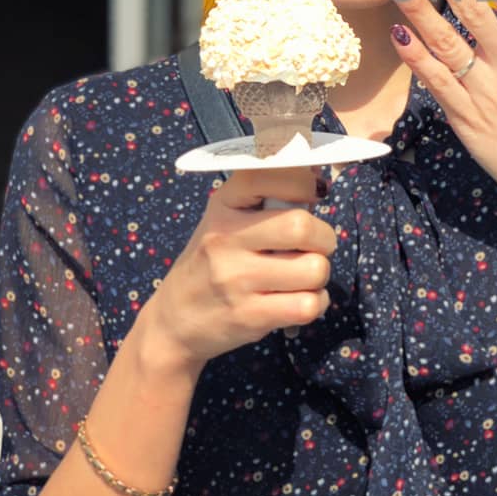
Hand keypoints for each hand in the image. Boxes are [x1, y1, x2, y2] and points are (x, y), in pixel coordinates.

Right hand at [140, 165, 337, 373]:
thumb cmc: (211, 263)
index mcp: (223, 206)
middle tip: (314, 245)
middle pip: (301, 226)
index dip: (304, 182)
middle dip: (323, 237)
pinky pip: (308, 305)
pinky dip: (315, 303)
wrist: (173, 321)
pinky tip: (298, 299)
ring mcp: (235, 280)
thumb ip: (268, 197)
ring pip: (314, 269)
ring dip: (319, 274)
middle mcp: (225, 239)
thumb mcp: (225, 219)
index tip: (314, 193)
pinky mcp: (248, 317)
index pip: (270, 174)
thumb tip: (318, 176)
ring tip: (302, 276)